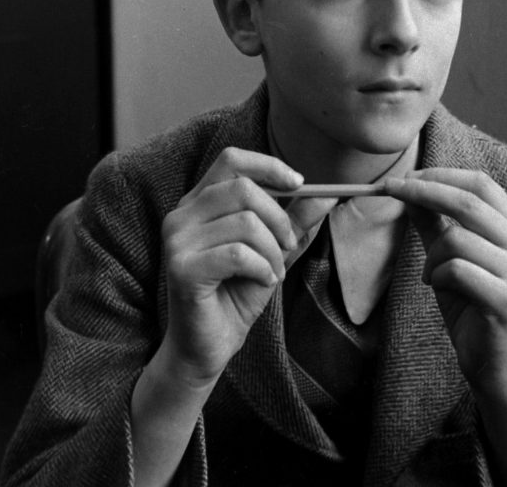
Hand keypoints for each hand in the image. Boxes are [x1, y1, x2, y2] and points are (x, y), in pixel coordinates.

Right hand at [161, 147, 323, 385]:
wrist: (209, 347)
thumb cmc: (236, 295)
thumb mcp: (273, 250)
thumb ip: (295, 221)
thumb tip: (328, 195)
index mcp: (198, 202)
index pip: (231, 159)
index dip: (268, 166)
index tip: (299, 184)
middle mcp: (181, 214)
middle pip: (243, 189)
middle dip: (279, 218)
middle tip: (288, 246)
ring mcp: (177, 240)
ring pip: (245, 222)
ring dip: (272, 251)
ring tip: (272, 271)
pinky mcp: (182, 268)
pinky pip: (237, 253)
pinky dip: (262, 267)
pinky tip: (262, 281)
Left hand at [384, 169, 506, 407]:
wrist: (492, 361)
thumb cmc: (470, 302)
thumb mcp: (448, 254)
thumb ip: (433, 221)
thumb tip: (408, 186)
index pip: (479, 183)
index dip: (440, 175)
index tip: (405, 177)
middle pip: (467, 201)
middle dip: (422, 191)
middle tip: (391, 189)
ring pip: (456, 238)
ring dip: (430, 256)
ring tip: (432, 274)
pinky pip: (456, 270)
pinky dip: (437, 276)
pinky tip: (441, 288)